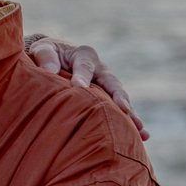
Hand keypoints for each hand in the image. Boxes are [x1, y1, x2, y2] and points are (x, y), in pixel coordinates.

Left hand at [28, 39, 146, 140]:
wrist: (56, 58)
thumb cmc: (48, 55)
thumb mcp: (43, 49)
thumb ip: (45, 56)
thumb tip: (50, 70)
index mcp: (84, 55)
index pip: (85, 66)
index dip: (82, 76)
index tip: (79, 88)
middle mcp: (100, 69)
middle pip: (112, 83)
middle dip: (119, 97)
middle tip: (124, 110)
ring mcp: (107, 85)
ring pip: (120, 99)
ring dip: (130, 114)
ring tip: (140, 129)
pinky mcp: (108, 98)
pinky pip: (120, 110)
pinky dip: (130, 122)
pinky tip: (143, 136)